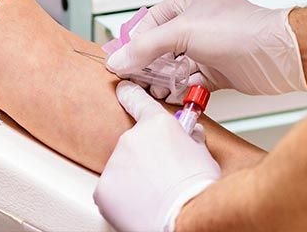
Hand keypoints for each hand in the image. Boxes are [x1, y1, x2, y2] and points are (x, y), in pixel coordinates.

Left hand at [94, 81, 220, 231]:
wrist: (185, 218)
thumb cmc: (199, 190)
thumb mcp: (202, 154)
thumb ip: (190, 138)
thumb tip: (190, 134)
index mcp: (157, 124)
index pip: (137, 99)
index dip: (129, 93)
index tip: (123, 89)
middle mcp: (132, 137)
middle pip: (133, 144)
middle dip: (143, 157)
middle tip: (161, 175)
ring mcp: (115, 162)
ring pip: (122, 168)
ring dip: (134, 178)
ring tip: (154, 194)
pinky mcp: (104, 187)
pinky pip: (111, 190)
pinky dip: (122, 198)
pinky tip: (141, 205)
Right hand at [107, 0, 306, 98]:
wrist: (280, 56)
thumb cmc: (240, 31)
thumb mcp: (183, 32)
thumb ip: (146, 46)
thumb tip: (118, 59)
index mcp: (191, 1)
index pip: (152, 21)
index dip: (135, 42)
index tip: (121, 62)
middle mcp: (200, 22)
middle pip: (162, 45)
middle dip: (148, 64)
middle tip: (136, 80)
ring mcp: (210, 47)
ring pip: (176, 65)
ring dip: (164, 79)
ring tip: (155, 90)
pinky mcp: (220, 70)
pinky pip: (192, 80)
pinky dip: (182, 89)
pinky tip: (173, 97)